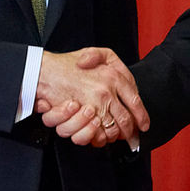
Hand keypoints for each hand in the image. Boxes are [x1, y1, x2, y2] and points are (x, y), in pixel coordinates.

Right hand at [34, 48, 148, 145]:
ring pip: (113, 129)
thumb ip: (112, 61)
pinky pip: (97, 134)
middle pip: (126, 119)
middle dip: (130, 132)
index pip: (135, 101)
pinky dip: (101, 138)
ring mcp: (94, 105)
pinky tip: (102, 137)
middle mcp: (106, 92)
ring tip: (117, 138)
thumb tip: (122, 78)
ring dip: (115, 136)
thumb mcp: (96, 52)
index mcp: (114, 77)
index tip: (143, 124)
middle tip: (132, 137)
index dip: (142, 116)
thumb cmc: (69, 63)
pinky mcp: (82, 117)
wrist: (46, 72)